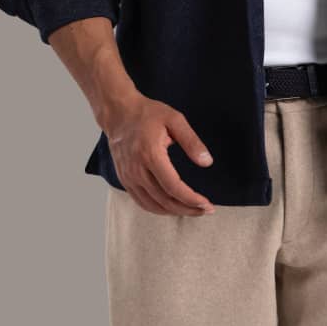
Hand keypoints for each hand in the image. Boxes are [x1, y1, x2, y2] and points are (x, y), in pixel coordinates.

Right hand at [104, 95, 217, 215]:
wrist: (119, 113)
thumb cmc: (148, 114)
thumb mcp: (175, 120)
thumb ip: (192, 142)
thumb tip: (207, 162)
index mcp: (150, 154)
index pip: (173, 186)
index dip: (191, 199)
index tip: (207, 204)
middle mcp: (137, 169)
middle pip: (164, 200)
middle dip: (187, 209)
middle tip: (206, 210)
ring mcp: (128, 177)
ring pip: (153, 205)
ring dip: (174, 212)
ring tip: (193, 210)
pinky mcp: (124, 179)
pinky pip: (141, 202)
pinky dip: (158, 209)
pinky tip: (172, 207)